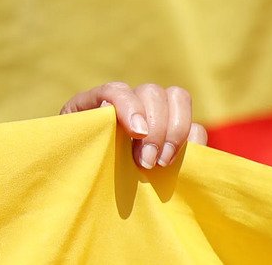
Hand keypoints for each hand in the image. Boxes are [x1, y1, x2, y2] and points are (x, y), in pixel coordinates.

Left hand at [61, 81, 207, 169]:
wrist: (89, 182)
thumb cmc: (79, 163)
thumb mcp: (76, 146)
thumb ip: (88, 127)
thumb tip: (108, 107)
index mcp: (96, 102)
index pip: (116, 89)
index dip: (129, 106)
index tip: (137, 133)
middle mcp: (129, 101)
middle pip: (152, 92)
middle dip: (155, 128)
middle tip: (147, 163)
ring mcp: (155, 115)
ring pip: (178, 98)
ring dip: (175, 132)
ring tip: (162, 163)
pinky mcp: (176, 133)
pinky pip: (195, 125)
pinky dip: (193, 140)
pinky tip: (178, 163)